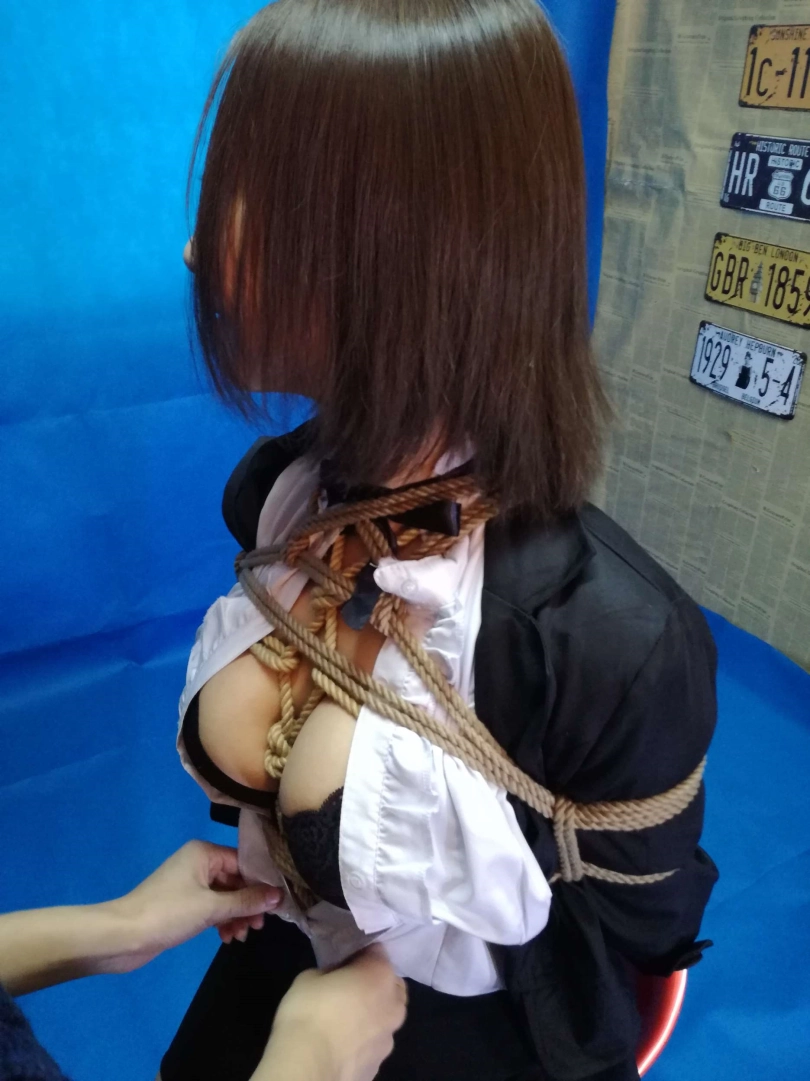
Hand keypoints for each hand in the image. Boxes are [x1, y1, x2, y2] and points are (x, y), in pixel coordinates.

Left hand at [105, 841, 282, 971]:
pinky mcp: (183, 903)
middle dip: (248, 904)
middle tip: (258, 926)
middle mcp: (198, 862)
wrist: (123, 936)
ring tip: (241, 936)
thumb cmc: (169, 913)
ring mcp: (190, 883)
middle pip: (236, 880)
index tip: (277, 904)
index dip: (262, 883)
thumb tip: (279, 895)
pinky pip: (212, 907)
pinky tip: (228, 937)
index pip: (244, 862)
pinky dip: (221, 920)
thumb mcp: (212, 908)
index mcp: (204, 853)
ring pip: (225, 896)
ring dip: (236, 915)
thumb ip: (247, 901)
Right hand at [256, 946, 407, 1080]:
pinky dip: (364, 1040)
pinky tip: (342, 1044)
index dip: (360, 954)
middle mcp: (394, 1005)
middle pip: (390, 985)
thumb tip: (335, 978)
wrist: (308, 1068)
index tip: (344, 960)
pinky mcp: (379, 1065)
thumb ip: (330, 972)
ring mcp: (389, 1038)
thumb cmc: (309, 1012)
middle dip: (374, 983)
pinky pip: (374, 1043)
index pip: (377, 952)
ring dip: (372, 1014)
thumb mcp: (310, 976)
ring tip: (344, 1021)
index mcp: (381, 975)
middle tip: (349, 987)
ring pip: (386, 1017)